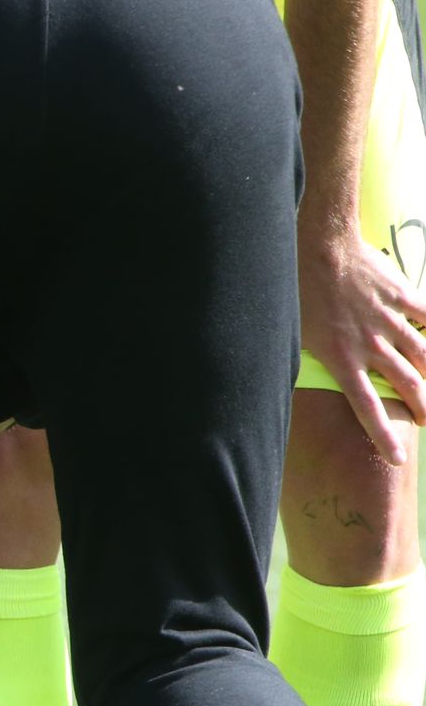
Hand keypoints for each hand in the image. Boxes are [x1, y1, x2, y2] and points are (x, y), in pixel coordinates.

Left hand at [299, 232, 425, 464]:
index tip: (396, 457)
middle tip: (424, 419)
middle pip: (406, 385)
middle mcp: (370, 346)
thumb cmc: (295, 293)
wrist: (318, 248)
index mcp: (341, 361)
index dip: (383, 435)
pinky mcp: (401, 296)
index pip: (367, 408)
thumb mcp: (292, 338)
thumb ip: (307, 363)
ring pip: (423, 356)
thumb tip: (296, 384)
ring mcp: (389, 321)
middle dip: (420, 407)